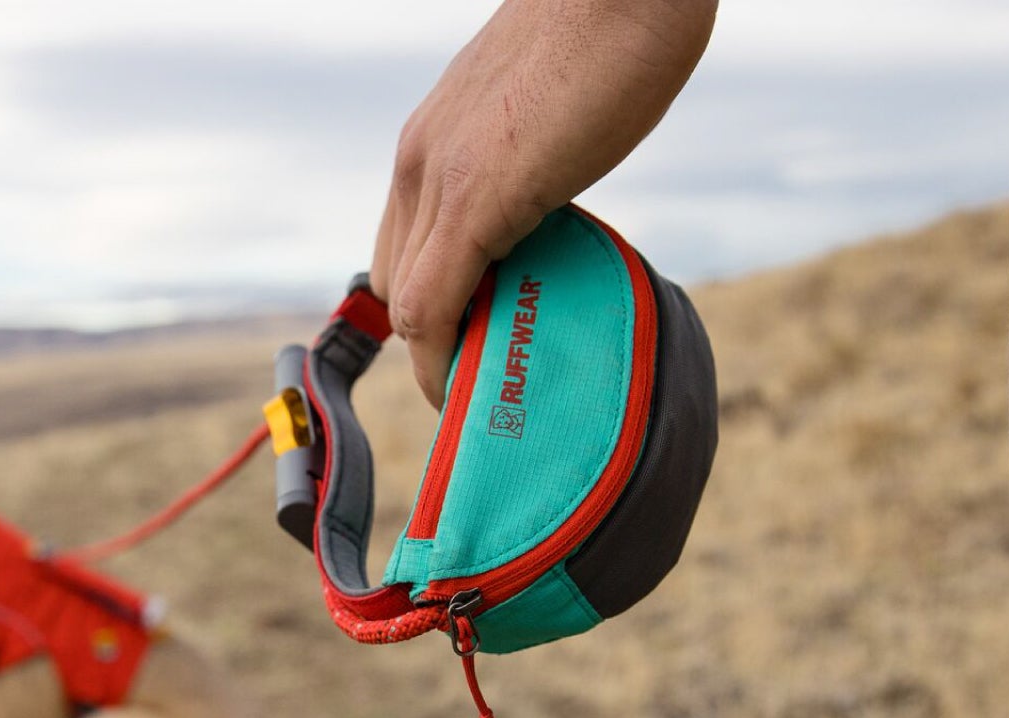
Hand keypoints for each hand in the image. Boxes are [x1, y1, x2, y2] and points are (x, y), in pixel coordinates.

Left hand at [370, 0, 715, 405]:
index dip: (431, 311)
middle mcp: (418, 163)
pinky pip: (431, 303)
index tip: (471, 348)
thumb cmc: (611, 33)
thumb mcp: (549, 115)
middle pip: (397, 285)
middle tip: (486, 380)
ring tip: (486, 392)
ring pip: (408, 303)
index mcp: (432, 143)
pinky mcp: (475, 197)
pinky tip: (472, 381)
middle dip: (434, 344)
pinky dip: (443, 357)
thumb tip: (552, 211)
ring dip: (440, 360)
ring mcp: (438, 179)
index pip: (404, 251)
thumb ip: (531, 167)